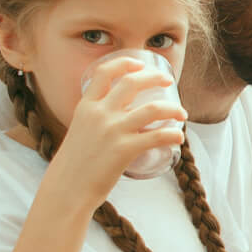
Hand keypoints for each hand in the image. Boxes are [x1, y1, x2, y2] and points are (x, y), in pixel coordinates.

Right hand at [53, 55, 186, 208]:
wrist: (68, 187)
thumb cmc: (76, 163)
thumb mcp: (81, 130)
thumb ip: (97, 120)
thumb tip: (121, 116)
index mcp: (86, 106)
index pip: (104, 73)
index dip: (125, 63)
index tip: (140, 63)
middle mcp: (99, 114)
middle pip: (132, 83)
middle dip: (155, 78)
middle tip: (169, 82)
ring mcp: (113, 131)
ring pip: (153, 109)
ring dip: (173, 109)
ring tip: (182, 114)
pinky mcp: (124, 150)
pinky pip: (157, 136)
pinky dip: (173, 135)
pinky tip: (179, 137)